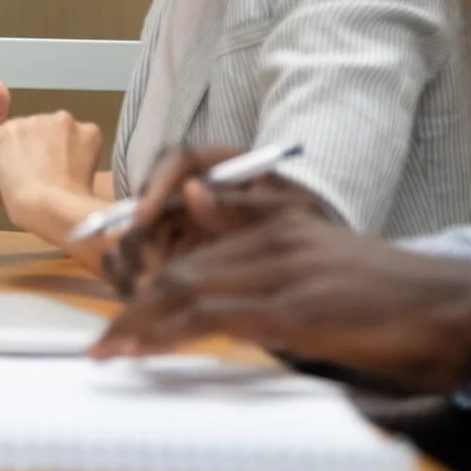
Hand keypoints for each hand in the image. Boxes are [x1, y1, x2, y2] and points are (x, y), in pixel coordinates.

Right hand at [0, 111, 102, 236]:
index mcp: (5, 132)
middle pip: (36, 129)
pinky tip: (83, 168)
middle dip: (41, 145)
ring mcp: (60, 122)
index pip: (11, 137)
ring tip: (67, 171)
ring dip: (62, 144)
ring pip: (61, 130)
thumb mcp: (0, 182)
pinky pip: (86, 136)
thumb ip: (5, 163)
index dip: (20, 154)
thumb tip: (17, 162)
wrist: (57, 207)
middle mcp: (31, 118)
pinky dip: (86, 149)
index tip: (27, 170)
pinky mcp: (87, 130)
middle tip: (47, 171)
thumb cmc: (24, 204)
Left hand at [95, 211, 470, 389]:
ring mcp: (281, 272)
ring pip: (187, 289)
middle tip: (106, 341)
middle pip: (181, 269)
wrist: (460, 305)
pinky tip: (145, 349)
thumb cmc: (401, 298)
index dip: (154, 282)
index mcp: (280, 228)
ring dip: (140, 323)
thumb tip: (210, 242)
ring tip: (109, 351)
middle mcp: (271, 240)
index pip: (198, 252)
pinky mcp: (294, 309)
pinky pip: (214, 317)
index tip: (126, 312)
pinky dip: (170, 333)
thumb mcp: (329, 261)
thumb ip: (274, 251)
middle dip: (136, 306)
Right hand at [102, 145, 324, 296]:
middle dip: (142, 241)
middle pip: (148, 205)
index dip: (154, 186)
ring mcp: (183, 226)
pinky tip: (146, 309)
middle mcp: (192, 193)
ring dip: (135, 267)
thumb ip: (244, 206)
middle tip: (148, 276)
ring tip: (144, 299)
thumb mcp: (293, 215)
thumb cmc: (315, 229)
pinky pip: (146, 268)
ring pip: (139, 239)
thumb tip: (191, 190)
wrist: (334, 266)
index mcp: (221, 168)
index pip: (176, 161)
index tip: (143, 217)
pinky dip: (141, 286)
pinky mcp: (179, 258)